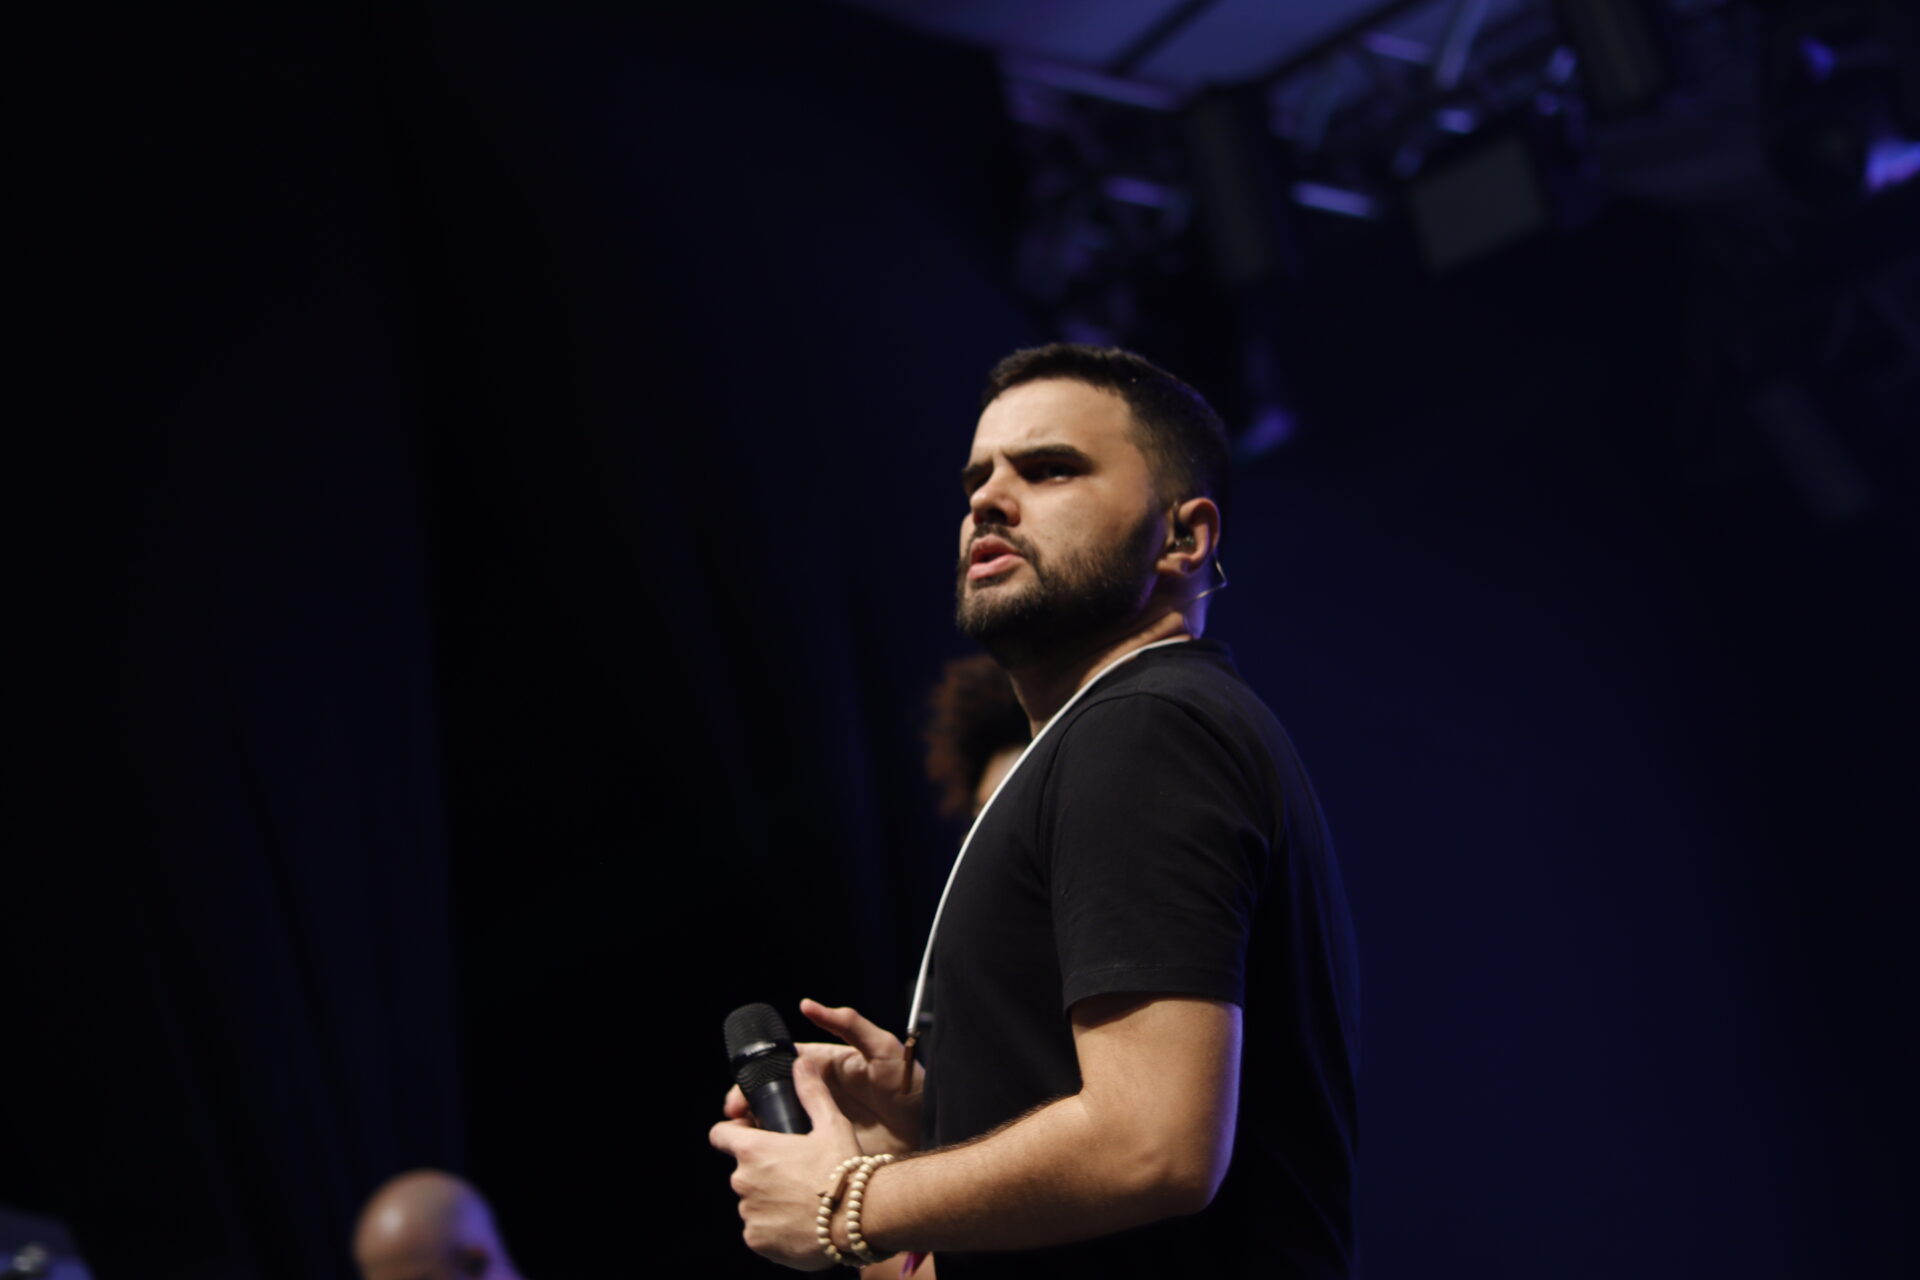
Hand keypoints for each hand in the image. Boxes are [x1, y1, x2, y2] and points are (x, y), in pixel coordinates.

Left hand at [711, 1054, 860, 1269]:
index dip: (733, 1132)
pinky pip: (759, 1230)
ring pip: (753, 1201)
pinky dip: (774, 1227)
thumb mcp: (831, 1124)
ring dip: (770, 1199)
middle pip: (742, 1170)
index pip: (720, 1135)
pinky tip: (801, 1222)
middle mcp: (743, 1181)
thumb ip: (811, 1093)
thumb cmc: (843, 1170)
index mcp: (754, 1150)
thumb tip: (802, 1062)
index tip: (751, 1135)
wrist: (856, 1220)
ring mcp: (748, 1213)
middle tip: (796, 1172)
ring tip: (802, 1199)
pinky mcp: (757, 1240)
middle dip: (763, 1170)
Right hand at [722, 999, 922, 1157]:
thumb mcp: (883, 1048)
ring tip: (745, 1141)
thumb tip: (807, 1004)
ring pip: (779, 1125)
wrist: (934, 1133)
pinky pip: (797, 1150)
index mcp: (827, 1067)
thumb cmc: (913, 1085)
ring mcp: (823, 1123)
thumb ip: (848, 1025)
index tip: (740, 1095)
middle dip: (749, 1106)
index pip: (783, 1067)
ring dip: (758, 1130)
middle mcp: (820, 1094)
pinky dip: (777, 1153)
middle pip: (773, 1097)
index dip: (758, 1078)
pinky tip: (766, 1159)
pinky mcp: (830, 1149)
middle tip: (736, 1120)